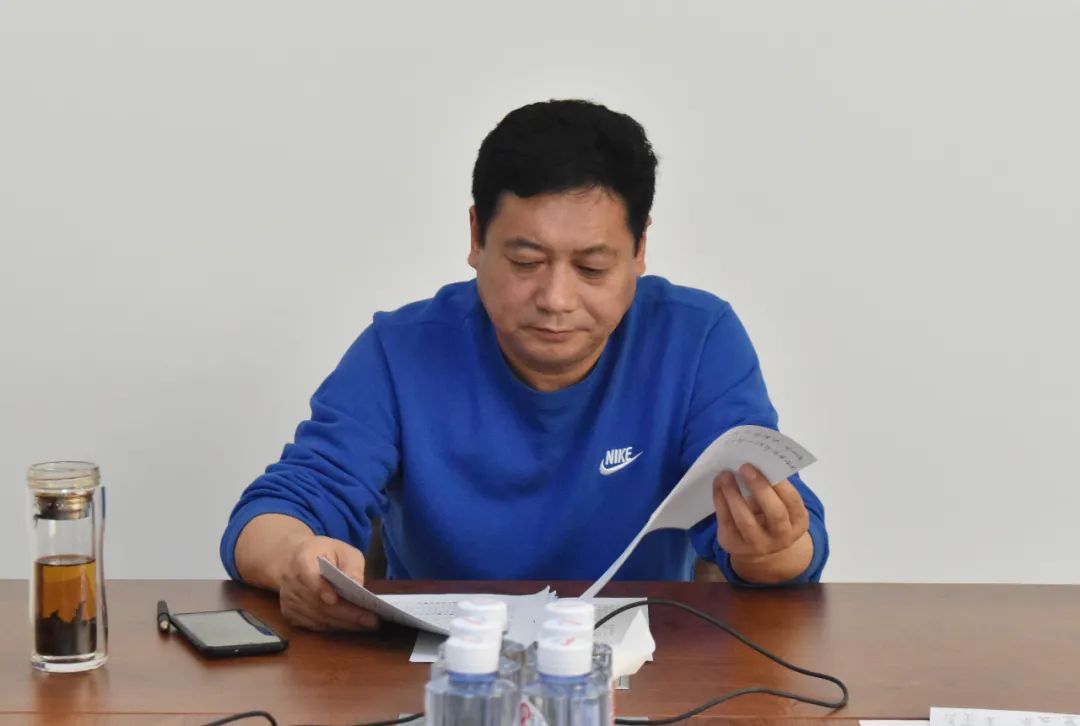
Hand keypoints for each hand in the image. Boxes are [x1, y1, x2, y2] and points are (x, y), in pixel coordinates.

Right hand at [277, 535, 379, 631]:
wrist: (291, 560)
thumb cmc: (322, 553)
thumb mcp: (342, 550)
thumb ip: (351, 565)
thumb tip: (358, 585)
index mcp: (301, 560)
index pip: (308, 576)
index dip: (320, 588)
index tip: (334, 599)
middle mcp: (290, 583)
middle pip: (317, 603)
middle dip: (345, 613)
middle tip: (370, 620)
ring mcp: (288, 601)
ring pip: (316, 618)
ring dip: (342, 624)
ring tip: (366, 624)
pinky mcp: (290, 614)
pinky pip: (312, 625)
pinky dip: (332, 627)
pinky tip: (350, 626)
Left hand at [713, 463, 812, 582]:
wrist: (757, 546)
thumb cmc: (769, 515)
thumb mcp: (778, 504)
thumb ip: (772, 488)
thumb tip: (753, 463)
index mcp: (798, 522)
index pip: (793, 502)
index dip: (781, 484)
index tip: (766, 465)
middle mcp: (781, 536)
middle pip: (775, 514)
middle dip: (759, 488)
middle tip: (745, 467)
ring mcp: (758, 544)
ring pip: (746, 521)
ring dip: (734, 494)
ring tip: (725, 475)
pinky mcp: (734, 544)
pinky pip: (726, 521)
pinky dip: (720, 501)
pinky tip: (718, 485)